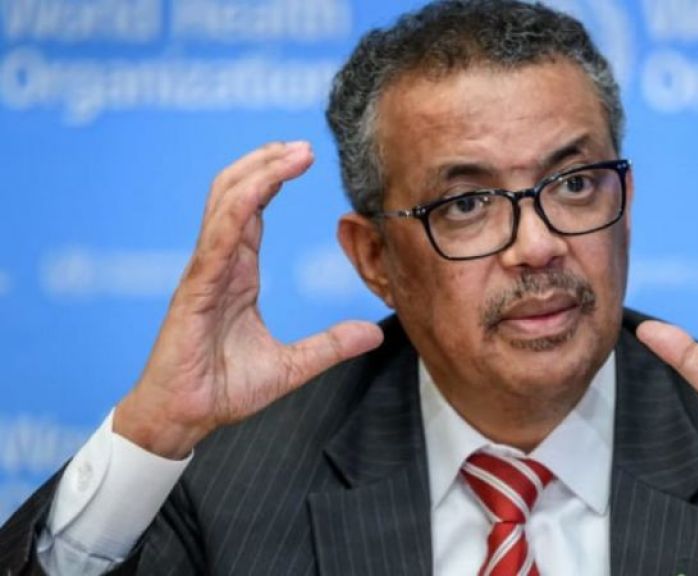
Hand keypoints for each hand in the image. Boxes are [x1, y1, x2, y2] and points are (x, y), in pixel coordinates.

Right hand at [114, 142, 383, 458]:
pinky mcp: (196, 288)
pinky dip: (238, 206)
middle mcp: (220, 263)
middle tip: (304, 144)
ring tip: (291, 150)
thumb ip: (330, 345)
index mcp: (237, 273)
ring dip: (258, 171)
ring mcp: (205, 271)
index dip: (274, 177)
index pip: (252, 210)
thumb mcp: (292, 366)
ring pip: (225, 203)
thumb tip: (373, 334)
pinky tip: (261, 187)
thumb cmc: (223, 389)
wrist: (186, 418)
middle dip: (268, 162)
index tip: (305, 156)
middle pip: (237, 193)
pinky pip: (218, 237)